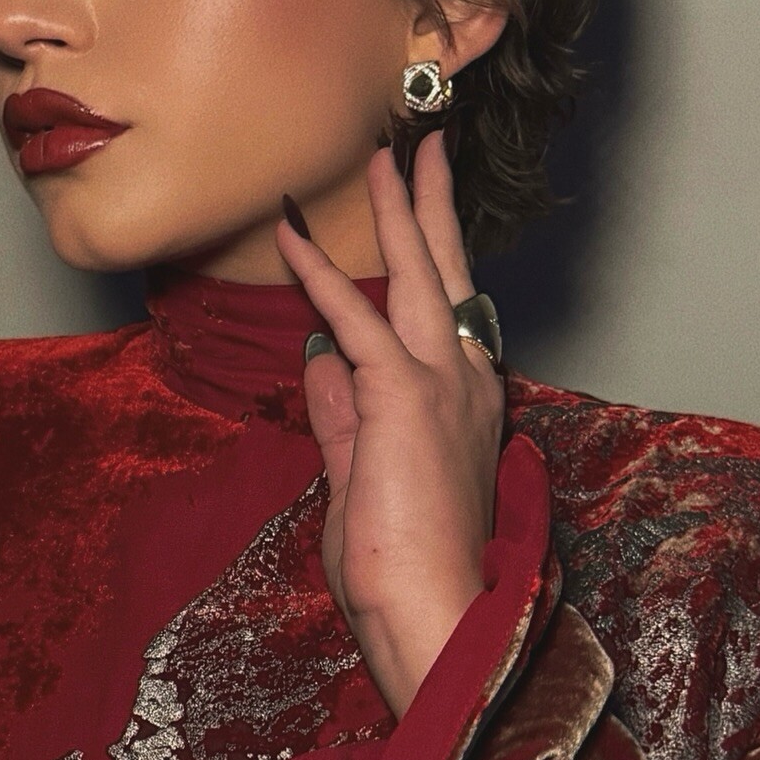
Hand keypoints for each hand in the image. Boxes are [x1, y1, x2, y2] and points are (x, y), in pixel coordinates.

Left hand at [276, 130, 505, 718]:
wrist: (435, 610)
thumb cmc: (407, 564)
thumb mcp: (363, 476)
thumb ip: (343, 415)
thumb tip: (319, 362)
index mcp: (468, 402)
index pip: (445, 313)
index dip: (432, 258)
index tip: (421, 218)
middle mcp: (467, 381)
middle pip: (448, 272)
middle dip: (432, 205)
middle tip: (423, 150)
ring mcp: (441, 383)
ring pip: (417, 273)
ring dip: (396, 210)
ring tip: (384, 157)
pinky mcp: (402, 395)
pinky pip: (352, 318)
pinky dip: (318, 275)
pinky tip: (292, 235)